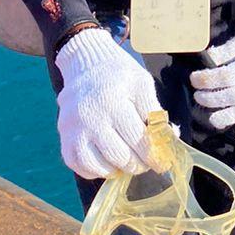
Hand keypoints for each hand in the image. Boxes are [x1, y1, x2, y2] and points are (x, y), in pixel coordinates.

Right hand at [56, 28, 160, 179]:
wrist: (85, 64)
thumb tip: (170, 139)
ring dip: (117, 170)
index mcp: (112, 101)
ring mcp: (73, 129)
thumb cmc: (118, 74)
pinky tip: (107, 161)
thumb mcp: (142, 84)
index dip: (154, 156)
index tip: (162, 162)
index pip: (139, 140)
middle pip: (120, 157)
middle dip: (138, 165)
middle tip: (145, 162)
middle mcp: (90, 117)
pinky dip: (94, 170)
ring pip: (97, 166)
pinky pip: (78, 165)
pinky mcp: (64, 136)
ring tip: (127, 161)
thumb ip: (155, 112)